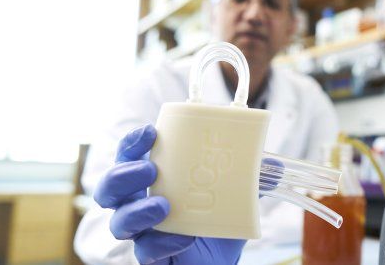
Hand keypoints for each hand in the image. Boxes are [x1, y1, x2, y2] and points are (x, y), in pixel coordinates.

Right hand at [93, 124, 246, 264]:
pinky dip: (162, 242)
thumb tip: (274, 165)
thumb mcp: (234, 193)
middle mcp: (139, 202)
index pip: (130, 155)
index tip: (150, 132)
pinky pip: (145, 250)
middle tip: (151, 169)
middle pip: (110, 187)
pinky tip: (183, 237)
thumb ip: (249, 178)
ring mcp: (142, 231)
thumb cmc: (216, 219)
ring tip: (163, 205)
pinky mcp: (151, 256)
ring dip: (137, 209)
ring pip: (119, 221)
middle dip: (124, 174)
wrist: (220, 260)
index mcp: (155, 179)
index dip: (132, 143)